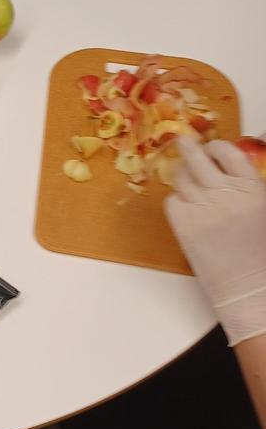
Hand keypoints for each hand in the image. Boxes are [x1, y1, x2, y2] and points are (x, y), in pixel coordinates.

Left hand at [165, 135, 265, 344]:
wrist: (249, 286)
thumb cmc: (259, 252)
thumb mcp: (261, 210)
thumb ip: (246, 188)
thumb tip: (227, 167)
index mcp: (251, 188)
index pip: (228, 153)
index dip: (216, 147)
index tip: (211, 148)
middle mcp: (225, 193)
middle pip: (198, 158)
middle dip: (188, 147)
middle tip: (183, 142)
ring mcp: (202, 208)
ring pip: (181, 178)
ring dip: (182, 176)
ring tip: (186, 180)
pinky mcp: (184, 224)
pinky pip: (172, 201)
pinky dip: (177, 201)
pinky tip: (187, 209)